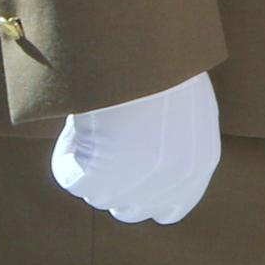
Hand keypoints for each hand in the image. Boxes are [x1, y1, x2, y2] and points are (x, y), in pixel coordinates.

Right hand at [51, 69, 221, 224]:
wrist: (140, 54)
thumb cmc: (163, 67)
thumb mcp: (186, 106)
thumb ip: (177, 142)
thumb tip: (148, 157)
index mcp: (198, 166)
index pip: (170, 209)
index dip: (147, 195)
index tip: (128, 171)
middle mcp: (170, 185)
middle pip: (129, 210)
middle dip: (114, 185)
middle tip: (104, 145)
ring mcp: (133, 186)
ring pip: (98, 193)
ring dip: (90, 163)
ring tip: (95, 121)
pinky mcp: (97, 180)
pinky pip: (69, 176)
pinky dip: (66, 152)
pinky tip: (78, 123)